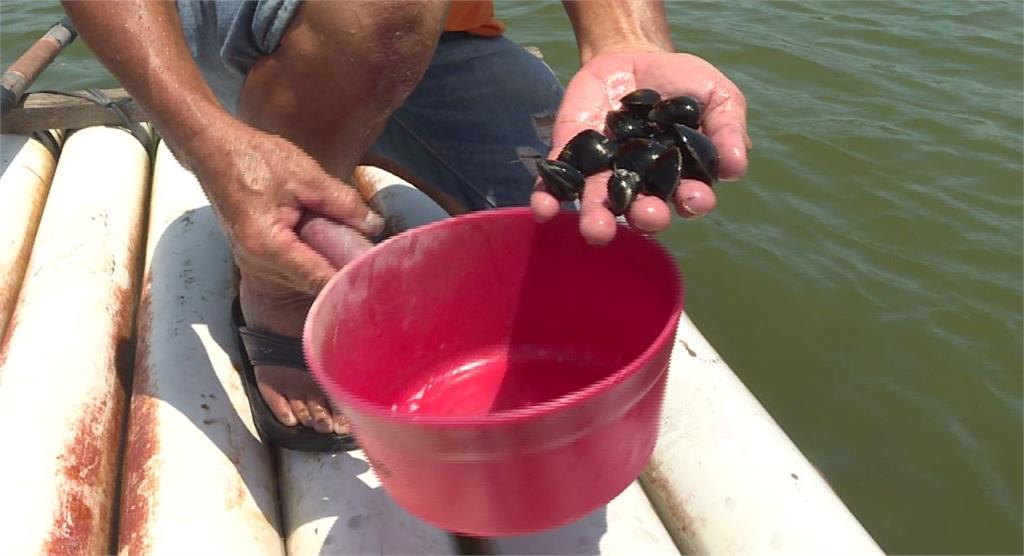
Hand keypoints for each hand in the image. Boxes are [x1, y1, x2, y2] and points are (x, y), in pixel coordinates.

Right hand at [188, 120, 381, 294]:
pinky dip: (312, 261)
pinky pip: (290, 268)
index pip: (317, 278)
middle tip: (374, 269)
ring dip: (326, 270)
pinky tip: (332, 249)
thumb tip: (373, 225)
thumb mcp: (306, 176)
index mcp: (268, 245)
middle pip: (310, 285)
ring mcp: (252, 261)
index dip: (348, 282)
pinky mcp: (254, 254)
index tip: (376, 282)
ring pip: (300, 280)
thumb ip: (343, 203)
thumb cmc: (251, 158)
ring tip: (356, 257)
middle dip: (341, 278)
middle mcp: (257, 261)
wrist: (213, 149)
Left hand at [531, 49, 750, 243]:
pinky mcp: (571, 158)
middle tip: (649, 216)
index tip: (695, 198)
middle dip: (646, 218)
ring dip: (597, 221)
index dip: (693, 201)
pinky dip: (548, 198)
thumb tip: (736, 167)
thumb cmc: (681, 84)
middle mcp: (641, 185)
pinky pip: (557, 184)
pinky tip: (544, 209)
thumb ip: (728, 128)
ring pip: (599, 207)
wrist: (633, 57)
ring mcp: (603, 174)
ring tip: (597, 230)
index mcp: (679, 177)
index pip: (689, 198)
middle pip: (643, 211)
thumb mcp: (716, 95)